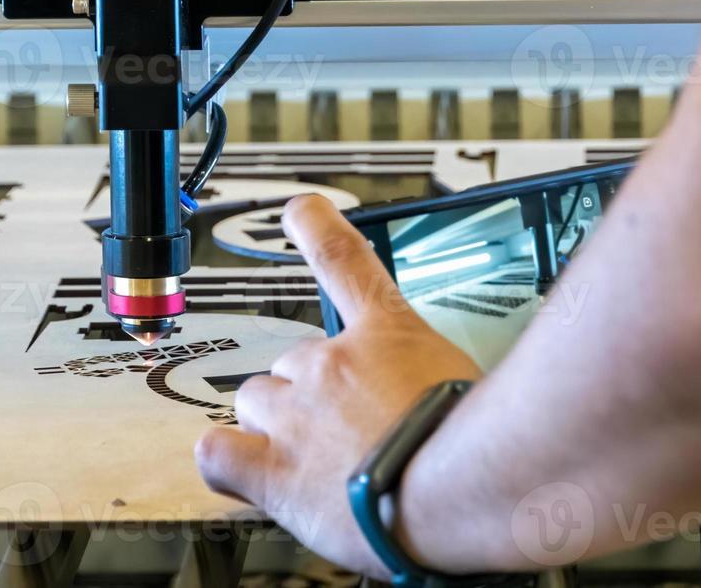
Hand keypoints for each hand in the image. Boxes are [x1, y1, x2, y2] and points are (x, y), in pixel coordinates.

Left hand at [195, 195, 481, 576]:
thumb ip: (453, 381)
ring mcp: (296, 414)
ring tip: (317, 463)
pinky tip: (248, 472)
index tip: (300, 209)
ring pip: (256, 403)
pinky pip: (218, 451)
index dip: (316, 225)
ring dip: (276, 427)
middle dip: (314, 394)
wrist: (458, 491)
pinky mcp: (275, 470)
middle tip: (351, 432)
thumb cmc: (480, 447)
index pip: (342, 258)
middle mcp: (331, 363)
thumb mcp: (482, 386)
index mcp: (387, 333)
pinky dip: (226, 459)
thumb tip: (460, 400)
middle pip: (294, 361)